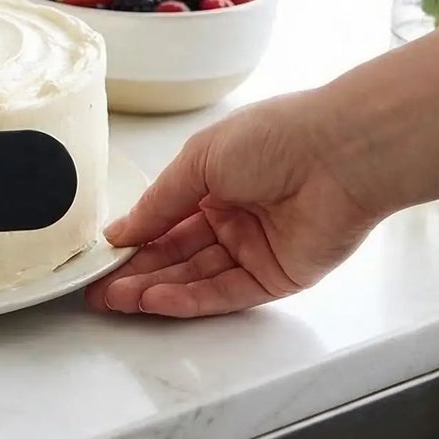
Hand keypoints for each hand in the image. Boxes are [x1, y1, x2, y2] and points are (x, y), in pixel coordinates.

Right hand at [86, 91, 380, 317]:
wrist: (339, 154)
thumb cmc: (276, 138)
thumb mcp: (197, 161)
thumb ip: (158, 203)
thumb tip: (123, 230)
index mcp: (214, 182)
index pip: (165, 220)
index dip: (133, 239)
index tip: (102, 257)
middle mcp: (233, 217)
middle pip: (176, 254)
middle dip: (136, 273)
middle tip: (98, 290)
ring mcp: (254, 249)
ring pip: (195, 277)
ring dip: (155, 289)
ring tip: (116, 299)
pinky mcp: (277, 277)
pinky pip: (226, 293)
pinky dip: (189, 299)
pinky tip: (156, 300)